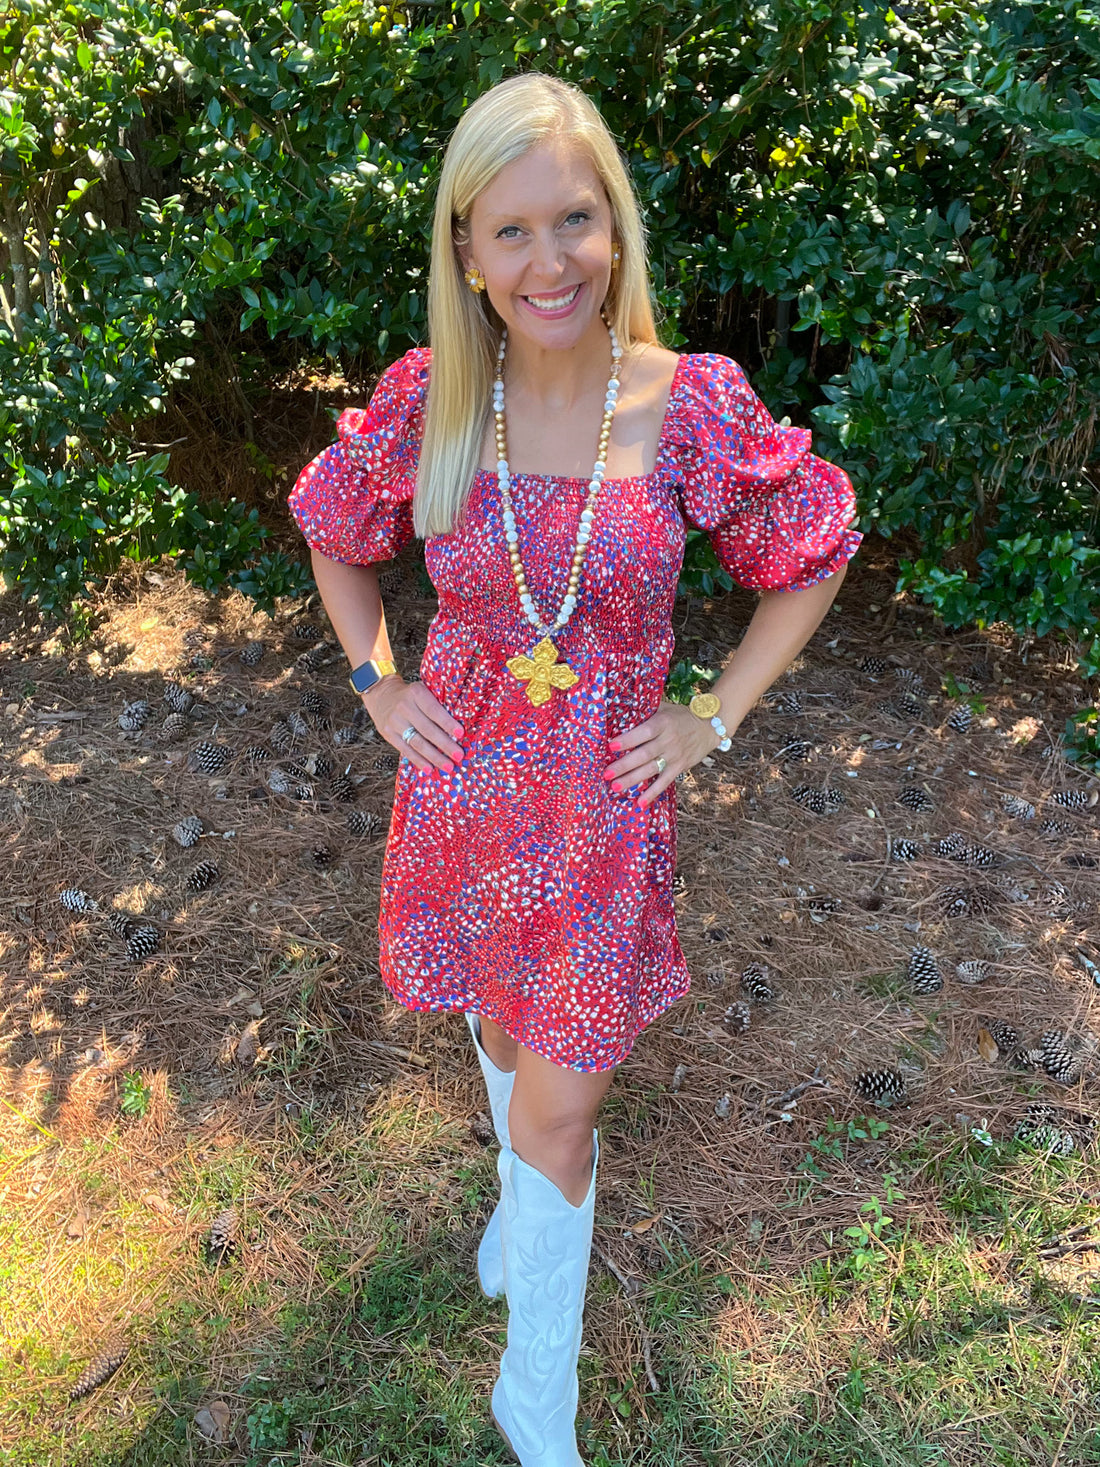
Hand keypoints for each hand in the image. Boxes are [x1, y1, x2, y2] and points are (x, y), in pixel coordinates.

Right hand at [363, 676, 464, 773]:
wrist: (382, 695)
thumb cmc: (410, 695)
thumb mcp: (422, 690)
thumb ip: (436, 704)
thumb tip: (458, 729)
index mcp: (416, 693)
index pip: (433, 710)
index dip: (447, 723)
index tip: (460, 734)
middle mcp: (404, 707)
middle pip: (427, 729)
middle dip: (445, 744)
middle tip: (459, 756)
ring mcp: (395, 722)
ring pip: (417, 743)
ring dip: (434, 757)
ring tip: (448, 767)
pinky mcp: (388, 734)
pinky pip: (405, 750)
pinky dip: (418, 760)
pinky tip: (429, 768)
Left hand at [604, 700, 720, 807]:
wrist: (709, 727)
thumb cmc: (680, 716)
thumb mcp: (665, 707)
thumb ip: (645, 710)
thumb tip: (619, 707)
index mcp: (663, 723)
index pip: (644, 733)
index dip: (628, 740)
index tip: (611, 746)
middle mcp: (668, 740)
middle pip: (644, 754)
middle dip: (624, 765)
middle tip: (606, 774)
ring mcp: (674, 756)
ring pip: (651, 770)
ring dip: (632, 780)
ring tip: (615, 787)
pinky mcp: (679, 768)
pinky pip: (664, 782)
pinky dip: (653, 793)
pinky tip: (640, 803)